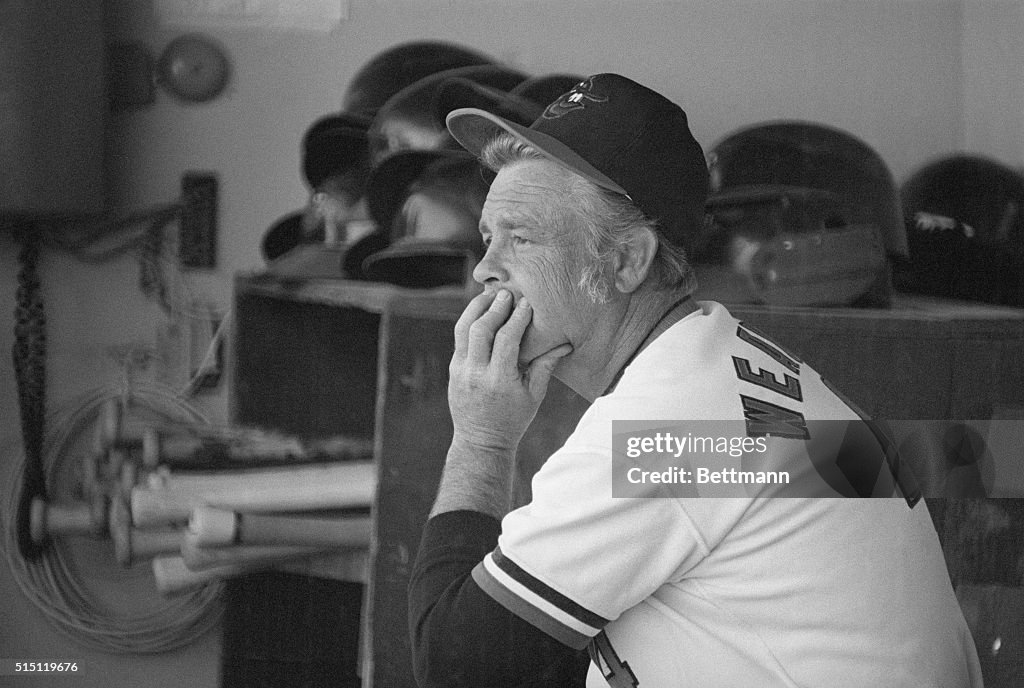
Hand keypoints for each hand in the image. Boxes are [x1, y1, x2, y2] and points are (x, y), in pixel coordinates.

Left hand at [448, 289, 572, 454]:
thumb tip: (565, 342)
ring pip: (462, 329)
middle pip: (481, 329)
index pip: (506, 340)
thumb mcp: (534, 396)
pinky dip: (470, 321)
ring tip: (490, 295)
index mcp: (499, 381)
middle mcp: (476, 374)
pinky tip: (482, 311)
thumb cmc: (513, 419)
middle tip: (507, 293)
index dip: (517, 318)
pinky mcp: (453, 369)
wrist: (481, 441)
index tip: (526, 303)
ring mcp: (460, 371)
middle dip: (494, 307)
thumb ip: (545, 366)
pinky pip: (459, 339)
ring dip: (476, 308)